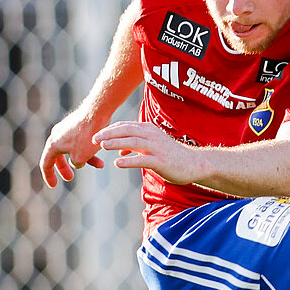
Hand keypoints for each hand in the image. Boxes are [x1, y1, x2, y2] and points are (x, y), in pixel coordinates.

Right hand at [39, 110, 107, 186]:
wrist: (97, 112)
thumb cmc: (88, 136)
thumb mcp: (81, 157)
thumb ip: (75, 163)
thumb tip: (76, 163)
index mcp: (53, 144)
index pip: (46, 163)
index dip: (49, 176)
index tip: (53, 185)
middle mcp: (57, 135)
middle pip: (58, 156)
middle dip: (64, 168)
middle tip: (70, 178)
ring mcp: (67, 129)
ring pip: (72, 148)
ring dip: (84, 158)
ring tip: (99, 165)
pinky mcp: (77, 124)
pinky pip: (80, 141)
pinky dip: (88, 149)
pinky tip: (100, 154)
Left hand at [92, 120, 206, 185]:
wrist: (195, 164)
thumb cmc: (172, 156)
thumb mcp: (152, 147)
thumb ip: (135, 146)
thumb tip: (119, 151)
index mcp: (150, 130)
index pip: (126, 126)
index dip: (110, 129)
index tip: (96, 134)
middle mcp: (153, 136)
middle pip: (127, 131)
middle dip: (109, 134)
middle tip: (94, 138)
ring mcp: (157, 148)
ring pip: (133, 142)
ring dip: (116, 143)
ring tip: (102, 146)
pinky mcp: (162, 162)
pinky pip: (143, 160)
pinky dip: (129, 160)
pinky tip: (117, 162)